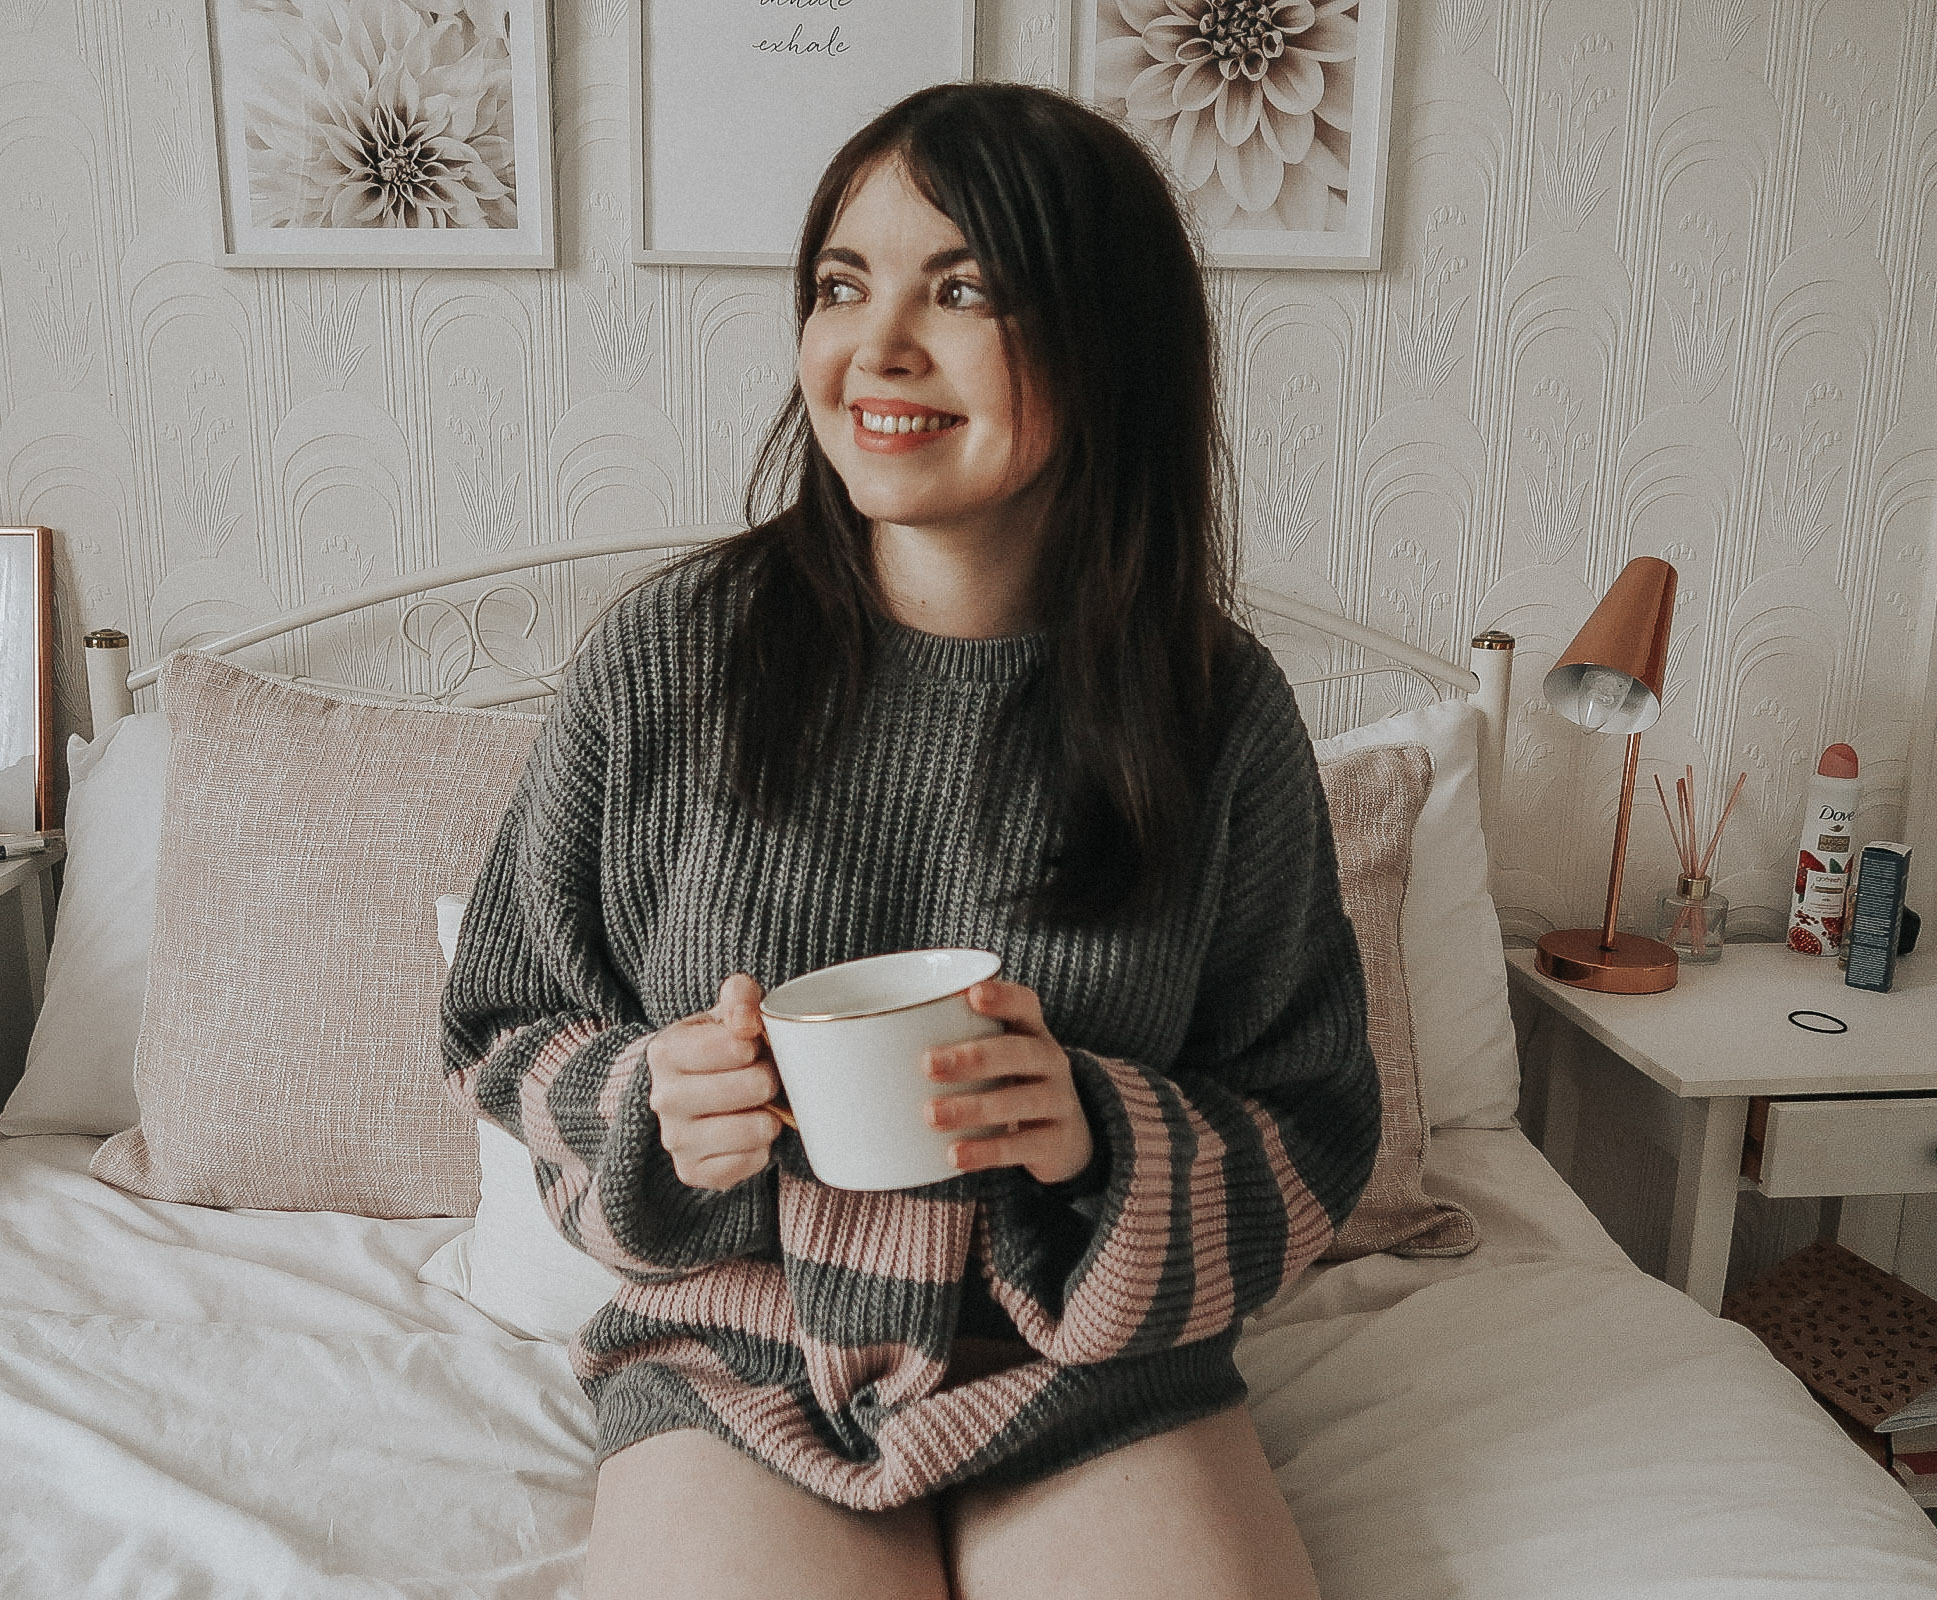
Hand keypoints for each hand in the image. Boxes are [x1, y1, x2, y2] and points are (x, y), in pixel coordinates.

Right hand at [647, 973, 783, 1190]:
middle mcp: (663, 1098)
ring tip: (758, 1106)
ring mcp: (675, 1140)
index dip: (756, 1045)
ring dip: (770, 1116)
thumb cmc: (721, 1048)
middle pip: (754, 1087)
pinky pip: (752, 1162)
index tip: (750, 1047)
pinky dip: (761, 1148)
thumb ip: (740, 997)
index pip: (736, 1046)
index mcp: (666, 1052)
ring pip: (756, 1129)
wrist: (698, 1093)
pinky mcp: (693, 1172)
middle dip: (769, 1079)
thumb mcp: (728, 1013)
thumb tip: (746, 1020)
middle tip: (762, 1077)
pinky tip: (748, 1133)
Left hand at [925, 980, 1093, 1186]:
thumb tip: (861, 1045)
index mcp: (1031, 1032)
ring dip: (974, 1107)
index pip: (1025, 1005)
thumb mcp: (994, 1057)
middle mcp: (1050, 1061)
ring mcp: (1057, 1102)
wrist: (1065, 1137)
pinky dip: (987, 1151)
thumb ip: (952, 1042)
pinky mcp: (1055, 1143)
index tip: (971, 995)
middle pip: (1020, 1052)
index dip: (1003, 997)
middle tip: (927, 1064)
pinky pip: (1023, 1147)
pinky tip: (955, 1155)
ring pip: (1021, 1101)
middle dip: (974, 1057)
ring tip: (932, 1115)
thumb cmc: (1008, 1084)